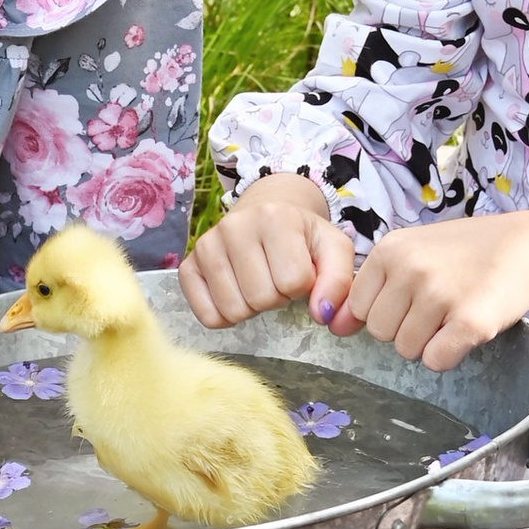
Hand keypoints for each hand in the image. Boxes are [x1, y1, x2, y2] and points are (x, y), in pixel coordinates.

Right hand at [181, 173, 360, 331]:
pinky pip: (207, 316)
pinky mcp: (188, 266)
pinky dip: (226, 316)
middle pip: (262, 298)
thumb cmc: (301, 236)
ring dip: (253, 307)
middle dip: (277, 298)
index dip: (302, 287)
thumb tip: (322, 315)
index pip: (294, 281)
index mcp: (275, 217)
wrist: (267, 212)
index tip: (299, 271)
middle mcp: (234, 227)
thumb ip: (339, 281)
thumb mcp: (333, 249)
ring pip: (235, 310)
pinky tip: (236, 292)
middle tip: (277, 278)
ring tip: (259, 282)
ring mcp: (207, 246)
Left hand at [344, 208, 528, 371]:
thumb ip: (374, 286)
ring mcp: (439, 294)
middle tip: (439, 307)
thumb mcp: (414, 253)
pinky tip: (468, 328)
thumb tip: (334, 325)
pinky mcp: (469, 321)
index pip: (361, 309)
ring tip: (456, 312)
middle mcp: (410, 269)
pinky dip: (451, 354)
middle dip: (406, 329)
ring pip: (407, 350)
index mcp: (390, 250)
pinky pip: (436, 360)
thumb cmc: (466, 254)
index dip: (388, 311)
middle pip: (381, 334)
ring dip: (431, 342)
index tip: (415, 298)